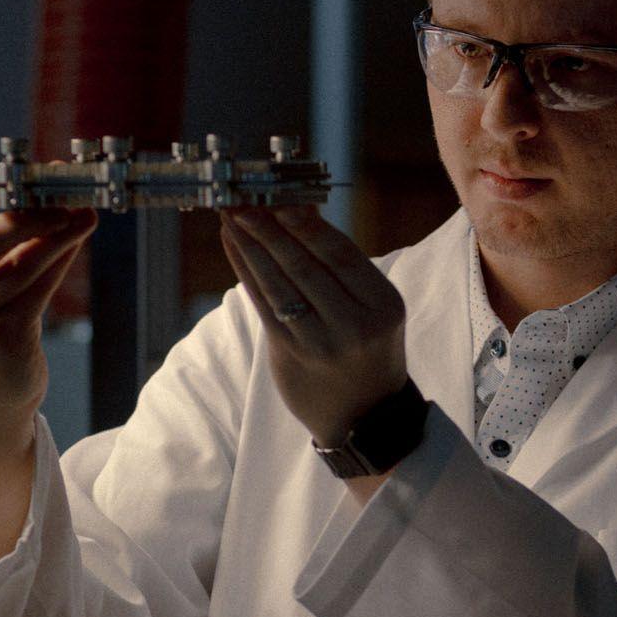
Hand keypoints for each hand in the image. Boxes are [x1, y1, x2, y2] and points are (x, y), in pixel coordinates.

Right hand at [0, 180, 96, 444]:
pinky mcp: (0, 336)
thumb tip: (53, 194)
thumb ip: (7, 240)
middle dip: (30, 214)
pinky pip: (38, 287)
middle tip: (63, 195)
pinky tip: (77, 241)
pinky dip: (61, 260)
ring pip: (21, 263)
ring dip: (58, 235)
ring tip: (83, 215)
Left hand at [218, 206, 407, 445]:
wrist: (364, 416)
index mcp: (384, 306)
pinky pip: (263, 305)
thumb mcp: (371, 307)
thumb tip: (300, 208)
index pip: (340, 255)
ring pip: (279, 284)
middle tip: (244, 201)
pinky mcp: (290, 355)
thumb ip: (339, 265)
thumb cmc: (367, 348)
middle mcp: (356, 326)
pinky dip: (246, 272)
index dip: (307, 225)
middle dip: (270, 229)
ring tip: (231, 217)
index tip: (281, 199)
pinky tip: (234, 247)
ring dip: (250, 246)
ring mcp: (321, 344)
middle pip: (305, 266)